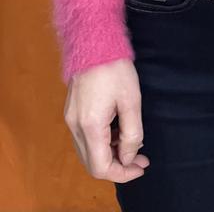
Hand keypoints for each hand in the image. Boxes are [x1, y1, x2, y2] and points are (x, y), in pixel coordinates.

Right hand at [63, 58, 149, 182]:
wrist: (94, 42)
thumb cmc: (115, 68)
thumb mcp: (131, 100)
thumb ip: (131, 133)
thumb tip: (129, 157)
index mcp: (90, 126)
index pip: (101, 167)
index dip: (122, 173)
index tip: (141, 166)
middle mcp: (75, 126)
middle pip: (92, 163)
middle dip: (117, 166)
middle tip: (140, 159)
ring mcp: (70, 119)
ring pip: (87, 152)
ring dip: (110, 155)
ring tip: (132, 145)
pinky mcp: (72, 111)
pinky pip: (84, 139)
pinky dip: (101, 143)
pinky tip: (118, 132)